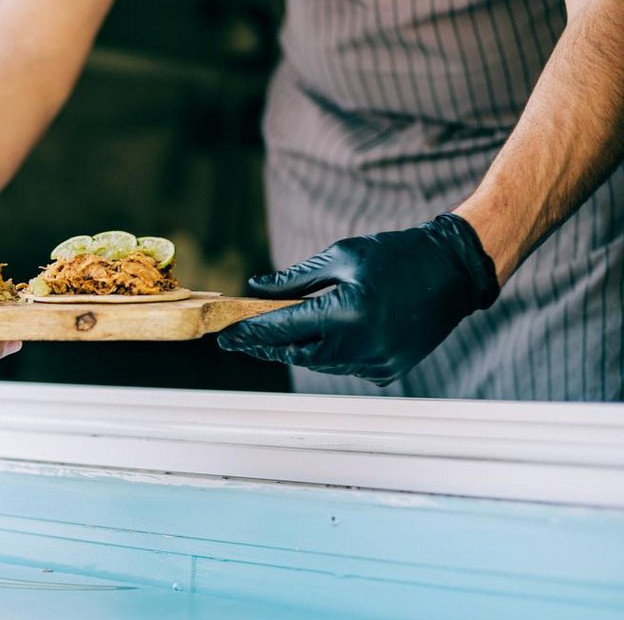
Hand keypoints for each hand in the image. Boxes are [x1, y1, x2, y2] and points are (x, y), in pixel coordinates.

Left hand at [216, 214, 499, 385]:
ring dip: (297, 350)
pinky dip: (328, 355)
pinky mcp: (389, 370)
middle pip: (297, 353)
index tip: (225, 337)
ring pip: (320, 364)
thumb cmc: (395, 255)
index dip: (250, 334)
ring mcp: (378, 361)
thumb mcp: (341, 257)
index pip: (284, 328)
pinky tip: (318, 340)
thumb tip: (257, 287)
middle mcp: (362, 343)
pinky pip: (345, 366)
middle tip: (240, 341)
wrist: (453, 271)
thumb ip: (295, 278)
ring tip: (273, 338)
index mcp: (347, 311)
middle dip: (267, 347)